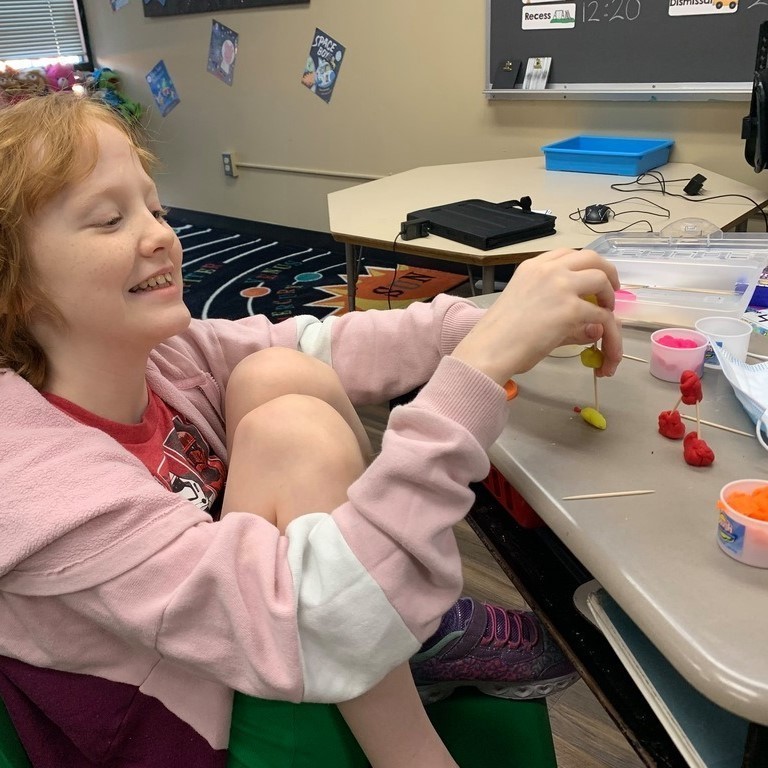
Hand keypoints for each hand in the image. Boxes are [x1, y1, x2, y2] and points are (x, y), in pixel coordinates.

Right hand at [451, 248, 622, 383]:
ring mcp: (561, 286)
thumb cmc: (499, 336)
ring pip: (602, 280)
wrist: (489, 349)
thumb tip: (594, 327)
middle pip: (591, 258)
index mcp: (532, 267)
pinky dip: (609, 334)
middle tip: (612, 293)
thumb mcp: (527, 309)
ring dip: (610, 300)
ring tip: (607, 319)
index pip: (567, 254)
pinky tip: (604, 347)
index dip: (586, 267)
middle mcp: (548, 270)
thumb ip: (560, 311)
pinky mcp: (571, 309)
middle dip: (608, 273)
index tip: (593, 282)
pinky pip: (603, 317)